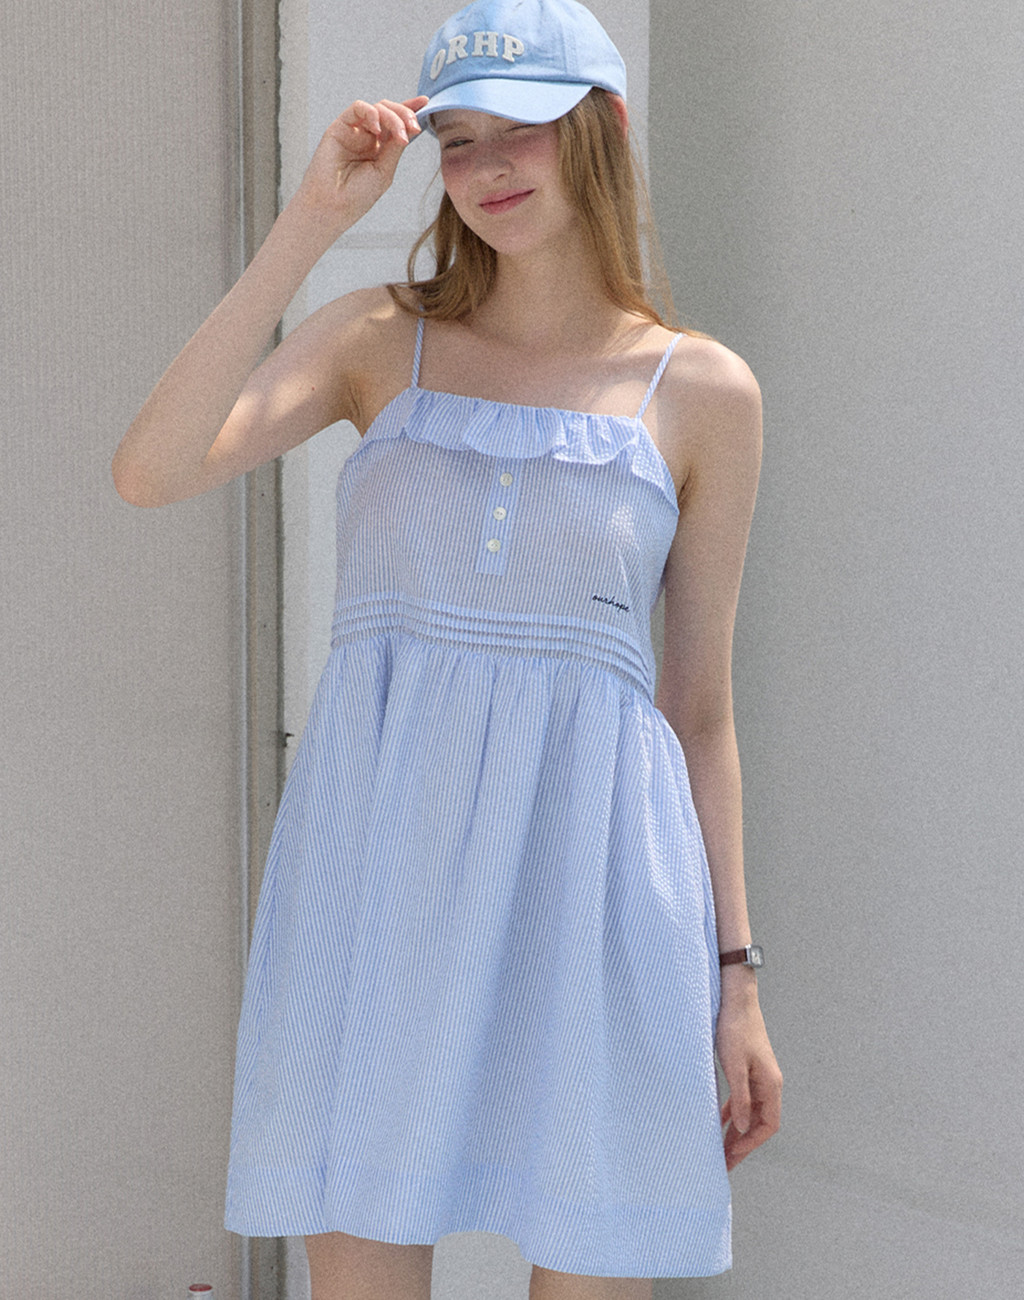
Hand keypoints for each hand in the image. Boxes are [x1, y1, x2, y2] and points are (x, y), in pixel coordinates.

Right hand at [290, 96, 429, 241]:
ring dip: (393, 117)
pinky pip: (357, 108)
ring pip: (377, 108)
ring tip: (400, 135)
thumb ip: (395, 148)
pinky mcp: (340, 127)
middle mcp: (368, 137)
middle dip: (405, 115)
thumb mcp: (384, 171)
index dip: (411, 111)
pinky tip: (377, 128)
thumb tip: (409, 127)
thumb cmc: (356, 196)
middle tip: (413, 128)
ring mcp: (354, 131)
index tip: (426, 102)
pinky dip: (371, 113)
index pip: (397, 124)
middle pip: (389, 112)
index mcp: (380, 148)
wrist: (332, 207)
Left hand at [715, 982, 781, 1170]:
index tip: (733, 1156)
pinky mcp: (747, 1069)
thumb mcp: (734, 1065)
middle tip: (725, 1163)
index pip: (768, 1125)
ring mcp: (758, 1077)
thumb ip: (739, 1098)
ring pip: (750, 1113)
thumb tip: (741, 1127)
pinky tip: (720, 1122)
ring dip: (736, 1131)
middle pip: (759, 1123)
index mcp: (771, 1084)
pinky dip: (732, 1112)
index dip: (752, 1143)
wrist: (736, 999)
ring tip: (721, 1149)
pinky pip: (742, 1099)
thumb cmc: (735, 1028)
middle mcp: (768, 1083)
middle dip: (742, 1143)